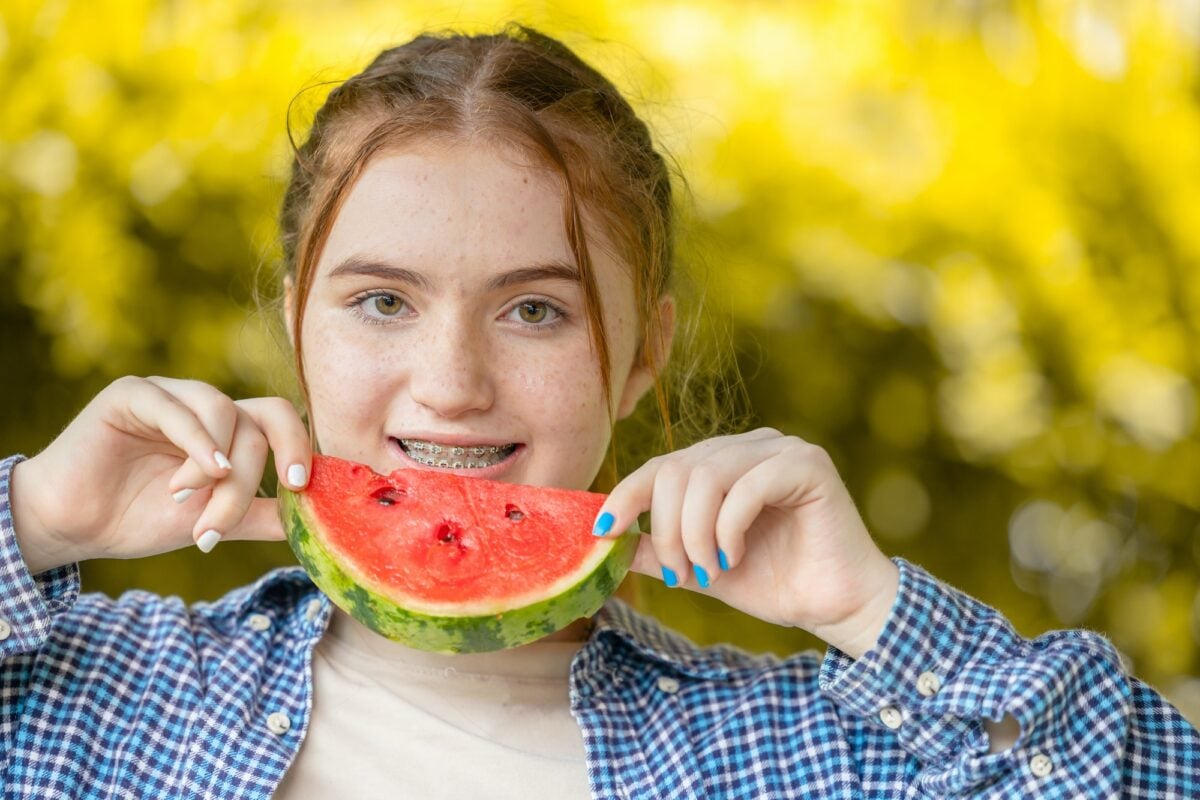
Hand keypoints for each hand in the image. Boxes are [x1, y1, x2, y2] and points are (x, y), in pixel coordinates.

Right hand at [9, 376, 310, 573]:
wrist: (74, 526)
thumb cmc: (140, 518)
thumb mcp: (214, 521)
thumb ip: (260, 516)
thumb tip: (315, 522)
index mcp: (229, 430)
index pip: (280, 420)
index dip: (299, 448)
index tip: (301, 487)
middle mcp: (206, 406)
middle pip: (260, 421)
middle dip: (253, 475)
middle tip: (230, 515)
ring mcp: (172, 395)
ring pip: (227, 414)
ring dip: (217, 470)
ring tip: (187, 503)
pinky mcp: (134, 394)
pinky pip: (179, 408)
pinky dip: (194, 445)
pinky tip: (187, 481)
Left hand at [596, 428, 899, 657]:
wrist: (835, 606)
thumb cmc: (774, 582)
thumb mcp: (699, 567)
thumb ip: (657, 549)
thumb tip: (603, 540)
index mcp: (722, 462)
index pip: (661, 466)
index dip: (626, 495)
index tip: (602, 532)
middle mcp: (748, 446)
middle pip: (677, 469)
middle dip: (667, 528)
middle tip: (679, 573)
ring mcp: (780, 449)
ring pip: (706, 475)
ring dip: (695, 532)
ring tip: (709, 569)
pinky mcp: (807, 464)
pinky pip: (748, 485)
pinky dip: (729, 526)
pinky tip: (733, 556)